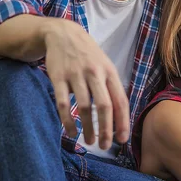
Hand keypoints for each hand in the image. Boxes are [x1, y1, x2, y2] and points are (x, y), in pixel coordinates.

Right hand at [43, 19, 128, 148]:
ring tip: (90, 141)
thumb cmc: (88, 55)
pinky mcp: (58, 78)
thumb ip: (112, 87)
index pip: (120, 100)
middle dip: (106, 129)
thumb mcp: (105, 65)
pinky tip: (71, 132)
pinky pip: (64, 104)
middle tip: (106, 146)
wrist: (63, 33)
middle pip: (104, 106)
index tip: (122, 140)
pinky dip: (68, 121)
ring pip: (85, 107)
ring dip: (88, 128)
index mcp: (110, 72)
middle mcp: (95, 73)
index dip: (122, 122)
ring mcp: (76, 75)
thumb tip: (120, 114)